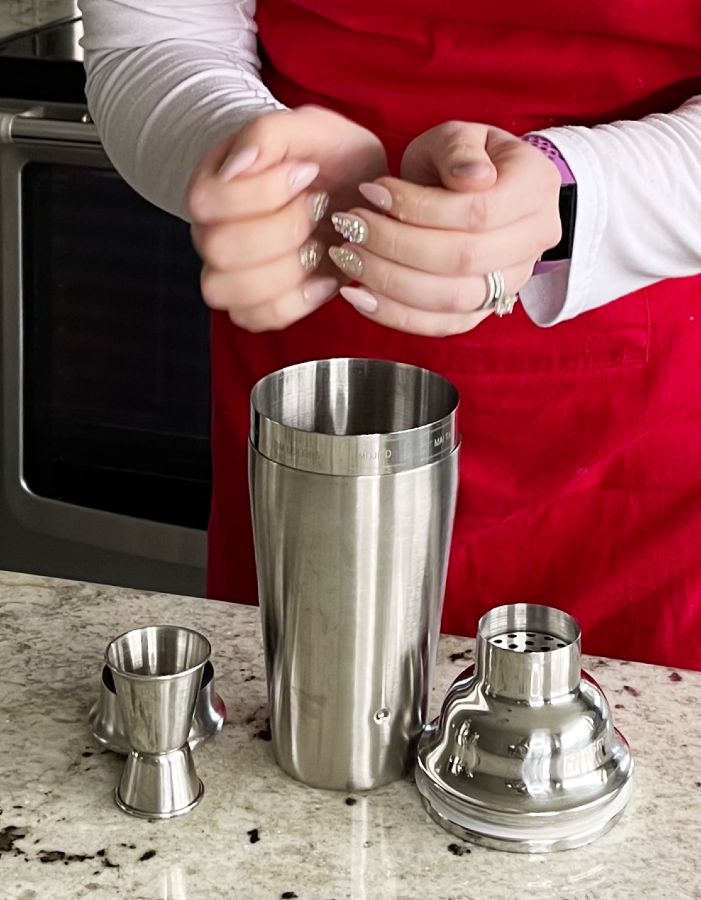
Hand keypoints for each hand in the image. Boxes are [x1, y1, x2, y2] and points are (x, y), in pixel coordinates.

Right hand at [187, 105, 387, 331]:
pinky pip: (259, 319)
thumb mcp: (308, 127)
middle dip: (282, 230)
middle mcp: (213, 234)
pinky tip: (325, 276)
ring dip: (287, 271)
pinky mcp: (259, 305)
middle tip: (319, 206)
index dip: (261, 192)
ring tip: (322, 244)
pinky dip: (298, 303)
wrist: (351, 188)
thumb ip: (268, 134)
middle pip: (219, 250)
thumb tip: (237, 167)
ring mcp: (233, 275)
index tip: (306, 171)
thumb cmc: (325, 156)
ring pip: (231, 293)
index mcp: (212, 185)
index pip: (206, 202)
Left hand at [327, 121, 561, 335]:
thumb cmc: (462, 159)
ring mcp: (512, 281)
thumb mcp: (460, 135)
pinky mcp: (483, 309)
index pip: (478, 211)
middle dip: (396, 245)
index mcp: (536, 188)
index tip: (372, 191)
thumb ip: (459, 148)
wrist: (477, 191)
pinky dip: (396, 314)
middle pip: (463, 259)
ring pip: (451, 299)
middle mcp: (533, 241)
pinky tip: (359, 296)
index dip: (419, 207)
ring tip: (349, 257)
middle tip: (351, 226)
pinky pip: (442, 325)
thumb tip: (472, 177)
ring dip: (391, 282)